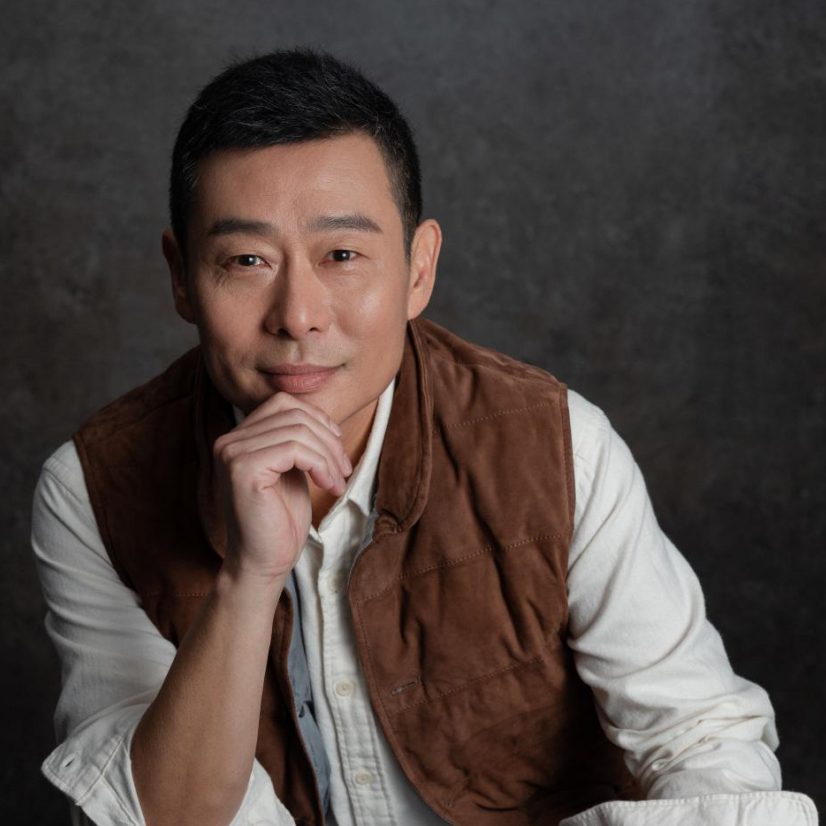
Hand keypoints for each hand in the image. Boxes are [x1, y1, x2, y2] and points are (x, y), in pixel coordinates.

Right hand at [212, 393, 351, 582]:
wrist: (264, 562)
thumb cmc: (281, 519)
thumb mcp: (292, 470)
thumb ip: (297, 440)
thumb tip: (322, 416)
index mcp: (238, 437)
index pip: (283, 403)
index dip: (318, 419)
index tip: (336, 448)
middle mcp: (228, 440)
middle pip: (294, 414)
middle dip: (329, 439)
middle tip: (344, 469)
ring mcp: (232, 453)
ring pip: (298, 430)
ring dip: (329, 455)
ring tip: (338, 481)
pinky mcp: (243, 469)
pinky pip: (294, 448)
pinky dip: (320, 464)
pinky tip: (328, 485)